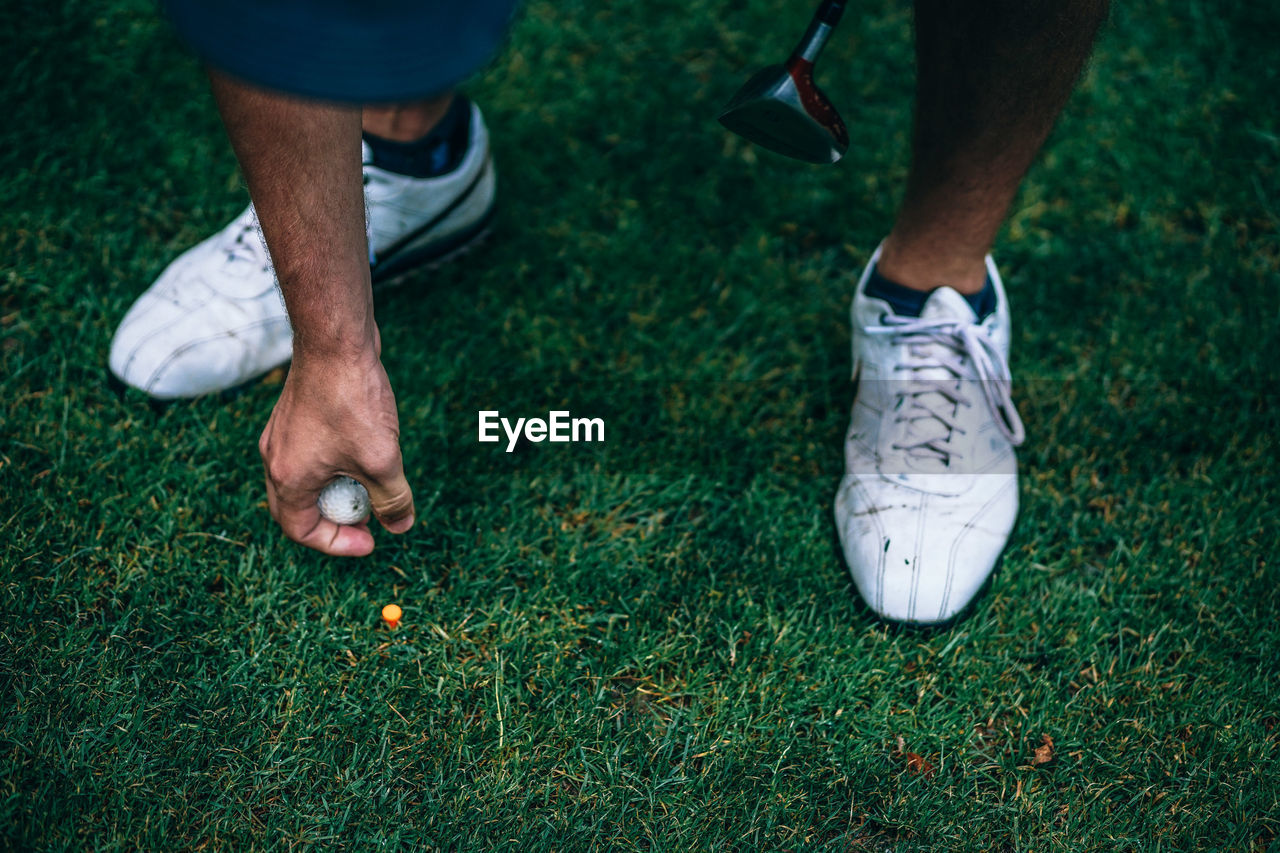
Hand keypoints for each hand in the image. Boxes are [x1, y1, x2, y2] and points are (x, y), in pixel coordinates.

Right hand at [258, 346, 414, 555]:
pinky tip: (364, 453)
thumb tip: (401, 526)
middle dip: (335, 520)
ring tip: (369, 487)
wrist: (335, 341)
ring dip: (335, 492)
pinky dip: (333, 466)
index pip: (302, 531)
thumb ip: (392, 499)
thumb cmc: (353, 400)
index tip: (370, 541)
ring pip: (304, 480)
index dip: (337, 544)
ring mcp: (282, 435)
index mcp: (289, 479)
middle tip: (369, 520)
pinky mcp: (295, 415)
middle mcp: (275, 459)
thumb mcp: (382, 459)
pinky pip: (309, 455)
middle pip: (298, 509)